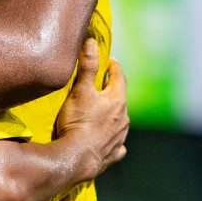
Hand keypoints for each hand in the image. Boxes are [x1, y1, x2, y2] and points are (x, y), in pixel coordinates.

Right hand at [54, 39, 128, 177]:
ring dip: (113, 114)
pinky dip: (114, 139)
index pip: (119, 77)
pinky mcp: (113, 153)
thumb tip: (92, 42)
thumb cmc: (78, 121)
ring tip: (102, 112)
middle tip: (102, 84)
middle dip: (112, 91)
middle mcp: (123, 118)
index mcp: (117, 100)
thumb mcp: (80, 91)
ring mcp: (120, 137)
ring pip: (120, 121)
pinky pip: (117, 144)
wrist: (78, 157)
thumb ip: (87, 67)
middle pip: (120, 99)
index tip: (110, 61)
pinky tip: (110, 140)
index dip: (114, 67)